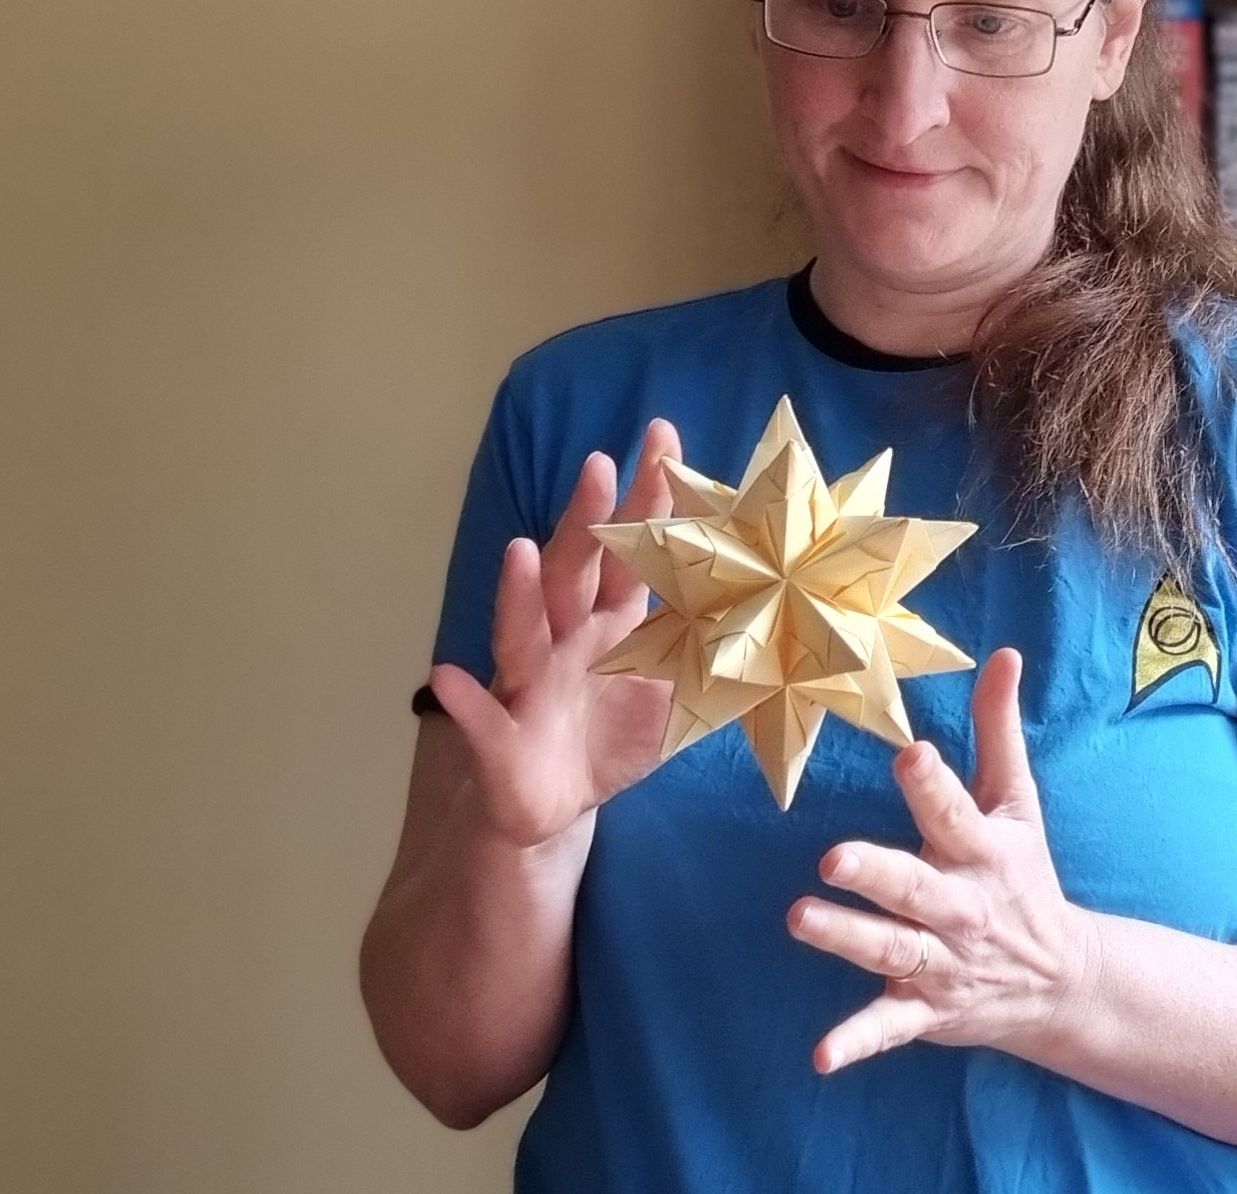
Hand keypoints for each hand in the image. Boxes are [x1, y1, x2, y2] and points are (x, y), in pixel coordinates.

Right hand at [427, 420, 681, 848]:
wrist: (557, 806)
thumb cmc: (615, 735)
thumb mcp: (677, 697)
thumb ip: (716, 655)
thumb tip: (783, 621)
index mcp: (614, 622)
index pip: (635, 549)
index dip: (649, 498)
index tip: (663, 437)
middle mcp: (567, 637)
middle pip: (575, 568)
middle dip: (586, 517)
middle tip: (601, 463)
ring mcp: (530, 682)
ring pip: (521, 630)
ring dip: (517, 591)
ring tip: (518, 550)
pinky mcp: (502, 736)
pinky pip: (481, 718)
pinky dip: (463, 701)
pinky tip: (448, 678)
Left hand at [787, 648, 1096, 1072]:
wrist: (1063, 981)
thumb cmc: (1024, 873)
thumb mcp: (1017, 800)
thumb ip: (999, 727)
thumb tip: (1004, 651)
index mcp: (981, 849)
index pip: (954, 810)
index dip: (932, 783)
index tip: (910, 754)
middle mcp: (962, 905)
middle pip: (917, 887)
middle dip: (878, 873)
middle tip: (834, 858)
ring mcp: (942, 960)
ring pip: (892, 949)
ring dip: (848, 938)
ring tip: (800, 919)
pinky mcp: (926, 1008)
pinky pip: (889, 1027)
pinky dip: (858, 1042)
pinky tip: (822, 1057)